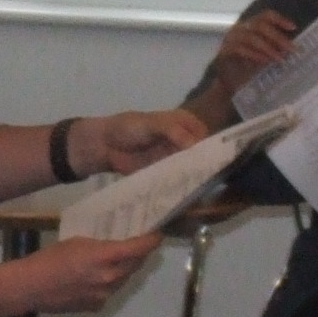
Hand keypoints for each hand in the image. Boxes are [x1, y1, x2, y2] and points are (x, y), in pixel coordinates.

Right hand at [23, 234, 160, 313]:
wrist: (30, 287)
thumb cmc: (49, 258)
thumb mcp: (77, 243)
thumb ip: (101, 247)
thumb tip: (115, 250)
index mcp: (105, 257)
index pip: (139, 248)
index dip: (151, 241)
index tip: (157, 235)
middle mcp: (110, 278)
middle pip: (135, 265)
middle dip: (138, 255)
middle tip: (136, 246)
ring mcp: (104, 295)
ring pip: (123, 280)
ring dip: (123, 270)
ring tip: (113, 262)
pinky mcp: (96, 306)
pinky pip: (109, 292)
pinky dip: (107, 284)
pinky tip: (91, 280)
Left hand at [76, 109, 206, 176]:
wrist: (104, 145)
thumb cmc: (128, 127)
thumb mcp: (151, 123)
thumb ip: (172, 131)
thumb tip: (194, 144)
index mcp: (185, 123)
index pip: (205, 135)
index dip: (211, 147)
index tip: (214, 161)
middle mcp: (184, 141)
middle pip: (200, 154)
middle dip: (204, 166)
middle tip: (208, 178)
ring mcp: (175, 159)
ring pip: (190, 168)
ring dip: (193, 177)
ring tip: (199, 188)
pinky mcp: (165, 173)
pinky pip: (176, 179)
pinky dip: (179, 185)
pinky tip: (184, 193)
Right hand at [209, 11, 296, 93]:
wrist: (230, 82)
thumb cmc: (249, 67)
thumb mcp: (265, 54)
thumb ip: (275, 47)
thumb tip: (291, 46)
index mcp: (250, 26)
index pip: (265, 16)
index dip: (280, 20)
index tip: (293, 28)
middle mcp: (239, 29)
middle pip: (260, 25)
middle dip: (278, 37)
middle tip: (291, 49)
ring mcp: (230, 39)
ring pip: (252, 37)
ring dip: (268, 48)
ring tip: (279, 59)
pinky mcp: (224, 51)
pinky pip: (240, 49)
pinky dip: (255, 55)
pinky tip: (264, 61)